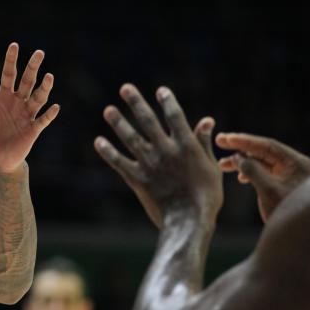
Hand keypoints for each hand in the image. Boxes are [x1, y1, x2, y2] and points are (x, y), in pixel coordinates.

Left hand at [0, 43, 59, 172]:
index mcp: (4, 96)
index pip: (9, 74)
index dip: (11, 60)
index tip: (14, 45)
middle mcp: (18, 102)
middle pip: (27, 81)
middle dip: (33, 67)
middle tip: (39, 52)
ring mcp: (26, 115)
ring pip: (38, 98)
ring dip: (44, 88)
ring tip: (49, 76)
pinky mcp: (32, 130)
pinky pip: (42, 121)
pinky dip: (48, 115)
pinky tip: (54, 107)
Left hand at [94, 84, 220, 227]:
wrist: (189, 221)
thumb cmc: (206, 196)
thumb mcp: (211, 167)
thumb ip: (204, 142)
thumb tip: (206, 120)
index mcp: (186, 145)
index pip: (175, 116)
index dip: (167, 102)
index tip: (160, 90)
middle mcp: (165, 150)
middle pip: (148, 120)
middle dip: (136, 103)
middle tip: (125, 88)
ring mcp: (149, 163)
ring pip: (130, 138)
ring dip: (118, 123)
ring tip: (108, 110)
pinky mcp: (137, 178)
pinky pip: (119, 162)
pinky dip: (108, 151)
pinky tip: (98, 141)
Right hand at [215, 132, 309, 221]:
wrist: (301, 237)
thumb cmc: (286, 213)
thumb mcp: (267, 190)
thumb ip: (252, 170)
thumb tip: (238, 156)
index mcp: (296, 162)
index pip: (267, 145)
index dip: (244, 141)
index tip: (225, 138)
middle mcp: (295, 165)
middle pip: (263, 152)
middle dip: (240, 149)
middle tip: (219, 143)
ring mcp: (290, 175)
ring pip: (262, 162)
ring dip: (242, 162)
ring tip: (222, 165)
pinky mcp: (284, 185)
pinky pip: (264, 173)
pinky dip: (250, 172)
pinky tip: (239, 177)